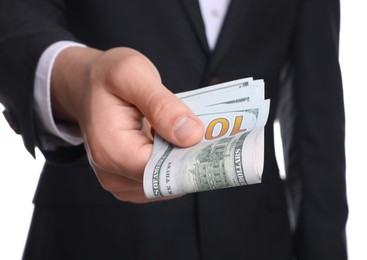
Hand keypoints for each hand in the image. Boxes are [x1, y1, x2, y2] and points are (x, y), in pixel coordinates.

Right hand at [51, 47, 203, 202]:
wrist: (87, 85)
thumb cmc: (107, 77)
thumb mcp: (132, 75)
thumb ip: (161, 105)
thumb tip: (191, 135)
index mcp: (110, 148)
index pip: (160, 171)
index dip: (191, 159)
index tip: (215, 144)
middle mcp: (111, 172)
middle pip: (165, 181)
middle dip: (192, 160)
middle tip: (213, 137)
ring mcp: (119, 180)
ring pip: (166, 186)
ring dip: (185, 163)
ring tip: (194, 136)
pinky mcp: (129, 180)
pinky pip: (161, 183)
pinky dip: (175, 166)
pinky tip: (180, 144)